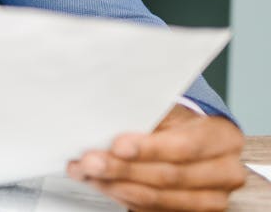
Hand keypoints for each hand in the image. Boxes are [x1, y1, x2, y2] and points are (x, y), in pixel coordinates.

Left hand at [67, 105, 245, 210]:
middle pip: (168, 176)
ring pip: (157, 198)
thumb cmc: (176, 121)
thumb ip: (145, 115)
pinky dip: (120, 195)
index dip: (149, 148)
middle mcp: (223, 171)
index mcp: (222, 137)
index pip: (185, 146)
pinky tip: (101, 182)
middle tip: (89, 161)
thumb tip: (105, 117)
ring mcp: (210, 197)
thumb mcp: (168, 108)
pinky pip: (151, 209)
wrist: (189, 138)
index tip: (117, 145)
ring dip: (115, 186)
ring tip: (87, 173)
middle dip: (122, 169)